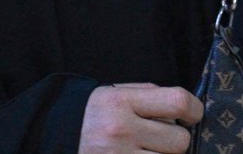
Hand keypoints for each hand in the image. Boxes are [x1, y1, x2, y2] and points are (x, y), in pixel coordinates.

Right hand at [79, 83, 202, 152]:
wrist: (48, 136)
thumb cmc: (89, 115)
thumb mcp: (114, 94)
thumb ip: (148, 96)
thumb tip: (184, 108)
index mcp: (121, 102)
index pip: (177, 102)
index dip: (195, 109)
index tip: (193, 115)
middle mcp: (120, 131)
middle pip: (179, 141)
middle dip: (176, 140)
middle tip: (161, 139)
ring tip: (147, 150)